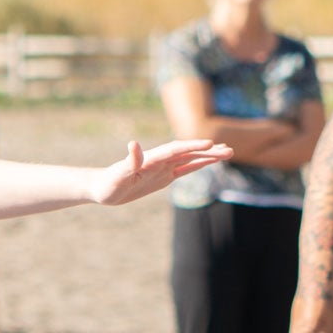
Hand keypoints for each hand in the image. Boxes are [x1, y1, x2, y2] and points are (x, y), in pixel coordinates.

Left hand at [88, 139, 230, 205]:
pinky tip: (210, 161)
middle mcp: (159, 160)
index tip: (209, 145)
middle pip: (188, 152)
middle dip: (208, 151)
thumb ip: (129, 161)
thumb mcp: (118, 175)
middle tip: (229, 149)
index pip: (175, 150)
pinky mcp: (164, 176)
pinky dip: (198, 164)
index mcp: (151, 158)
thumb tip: (134, 144)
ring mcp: (163, 167)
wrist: (103, 187)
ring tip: (228, 152)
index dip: (192, 147)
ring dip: (208, 156)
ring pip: (190, 159)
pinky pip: (185, 168)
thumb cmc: (109, 183)